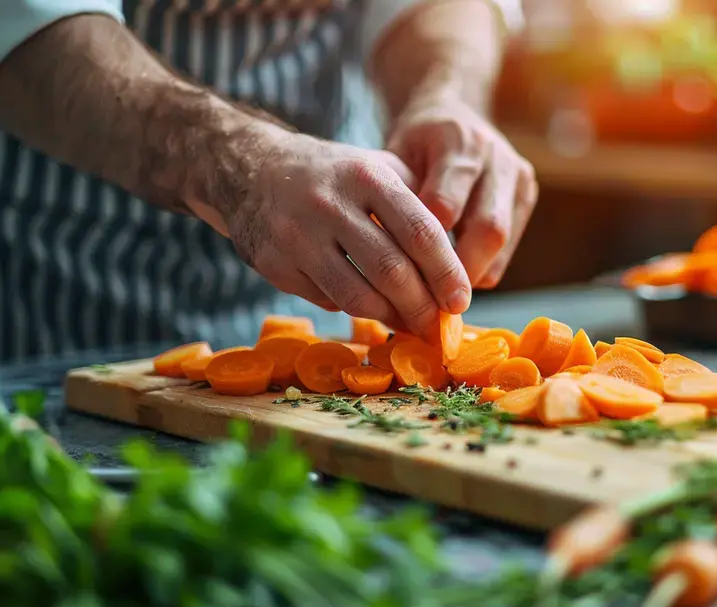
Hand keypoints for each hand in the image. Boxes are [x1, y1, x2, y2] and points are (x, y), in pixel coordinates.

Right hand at [215, 131, 471, 338]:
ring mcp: (298, 237)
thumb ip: (419, 210)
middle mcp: (330, 204)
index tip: (462, 301)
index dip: (446, 273)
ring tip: (408, 322)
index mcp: (367, 176)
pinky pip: (328, 302)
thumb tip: (457, 274)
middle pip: (392, 272)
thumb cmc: (337, 177)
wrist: (254, 170)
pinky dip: (354, 309)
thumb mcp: (379, 171)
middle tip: (438, 326)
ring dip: (391, 318)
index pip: (420, 232)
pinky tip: (367, 303)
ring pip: (358, 298)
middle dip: (422, 308)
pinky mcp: (276, 265)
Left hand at [387, 93, 537, 288]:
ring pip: (503, 240)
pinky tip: (458, 276)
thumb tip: (391, 261)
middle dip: (458, 271)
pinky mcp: (527, 192)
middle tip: (431, 303)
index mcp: (457, 141)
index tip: (404, 280)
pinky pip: (510, 243)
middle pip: (488, 229)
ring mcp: (518, 175)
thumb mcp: (395, 156)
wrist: (455, 108)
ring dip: (474, 273)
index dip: (425, 248)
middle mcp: (496, 156)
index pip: (445, 207)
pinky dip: (485, 264)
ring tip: (443, 296)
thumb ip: (397, 198)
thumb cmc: (416, 140)